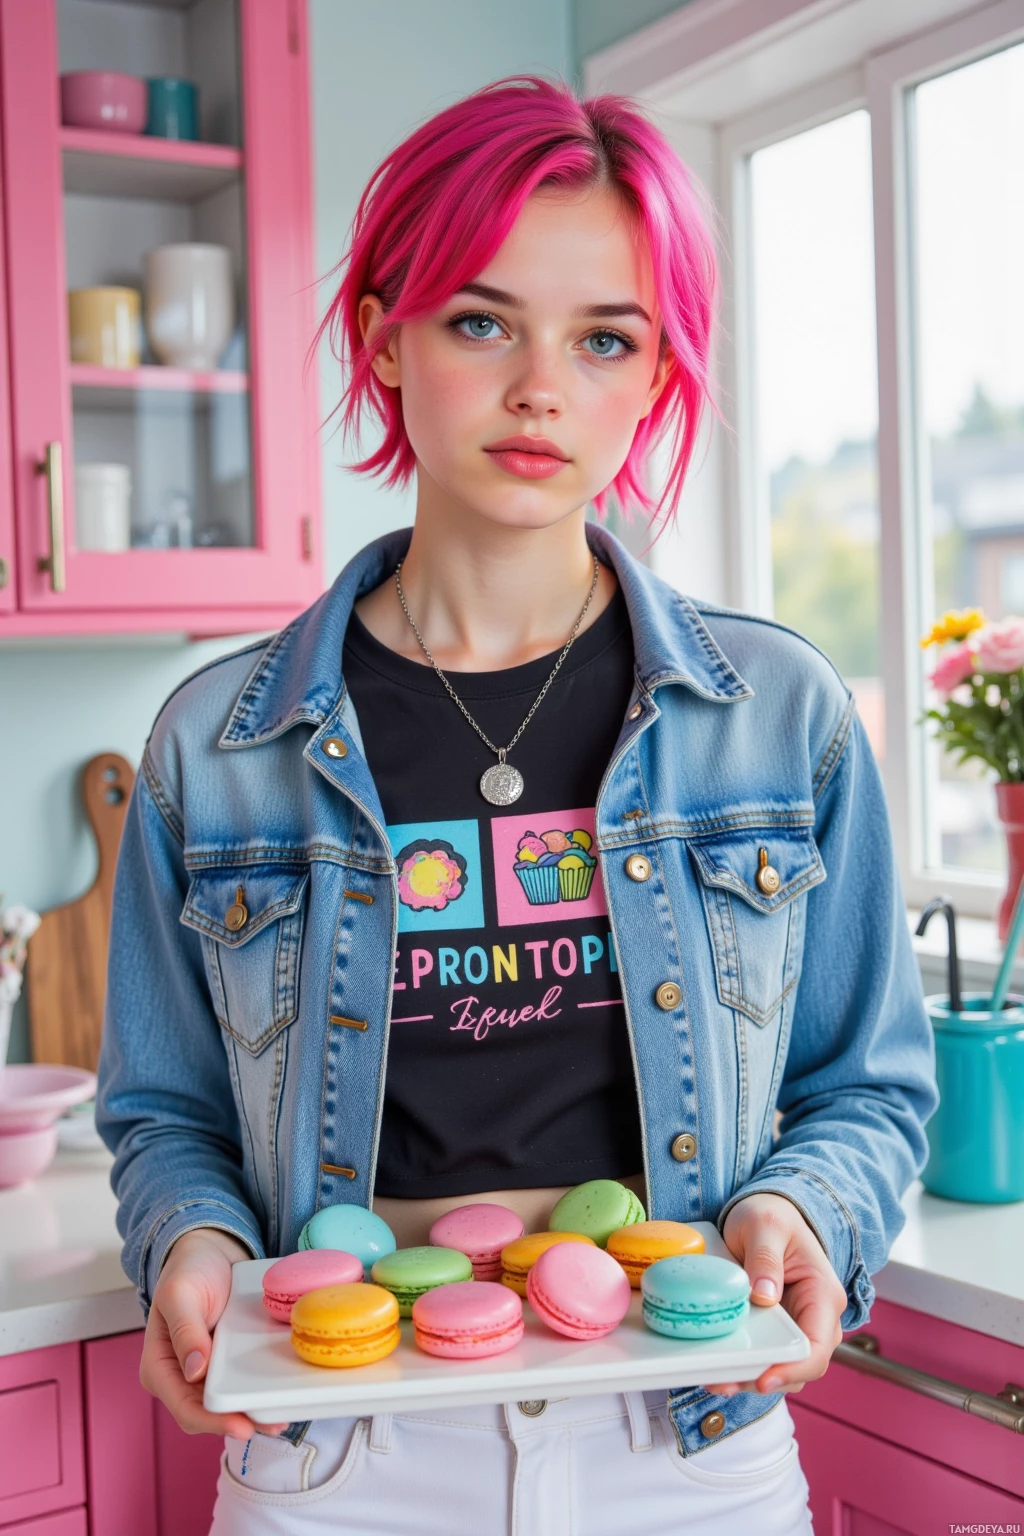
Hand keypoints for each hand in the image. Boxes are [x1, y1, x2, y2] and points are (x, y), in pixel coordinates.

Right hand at [140, 1227, 287, 1439]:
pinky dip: (257, 1395)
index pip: (184, 1407)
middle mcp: (179, 1378)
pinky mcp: (224, 1366)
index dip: (212, 1421)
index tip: (241, 1425)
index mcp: (159, 1368)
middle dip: (237, 1423)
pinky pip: (239, 1387)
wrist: (209, 1253)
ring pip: (225, 1406)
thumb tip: (194, 1371)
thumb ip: (185, 1329)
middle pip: (207, 1414)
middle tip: (273, 1424)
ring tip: (282, 1419)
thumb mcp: (181, 1293)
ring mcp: (203, 1375)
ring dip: (252, 1415)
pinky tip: (279, 1398)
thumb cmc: (188, 1270)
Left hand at [703, 1191, 847, 1398]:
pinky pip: (761, 1354)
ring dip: (748, 1376)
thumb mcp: (766, 1225)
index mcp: (823, 1294)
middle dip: (763, 1378)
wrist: (766, 1212)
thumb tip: (765, 1296)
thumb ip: (766, 1259)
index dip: (793, 1368)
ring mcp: (794, 1325)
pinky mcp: (773, 1328)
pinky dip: (741, 1363)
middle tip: (724, 1381)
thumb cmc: (772, 1214)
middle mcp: (815, 1317)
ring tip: (714, 1378)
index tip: (763, 1378)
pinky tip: (716, 1365)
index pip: (818, 1347)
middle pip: (798, 1366)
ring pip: (779, 1366)